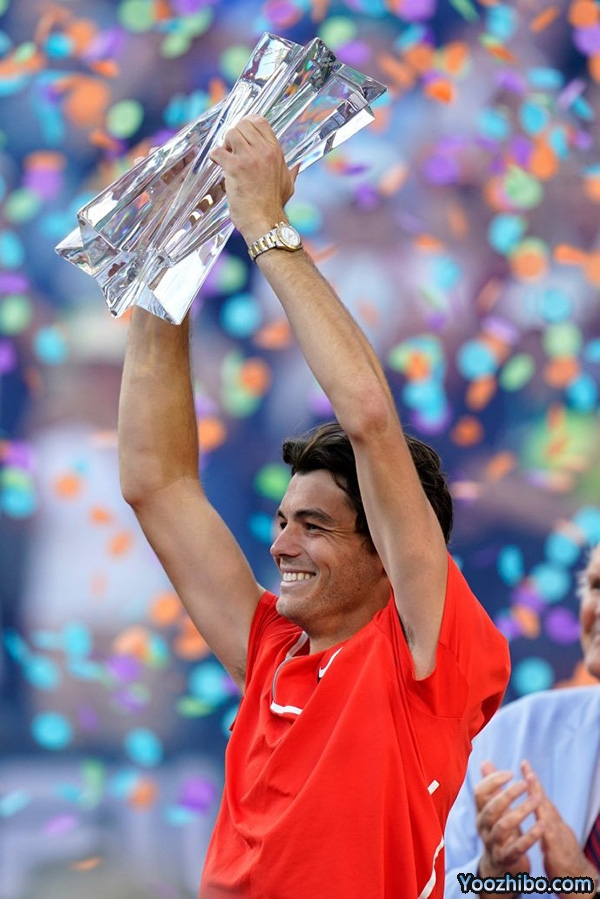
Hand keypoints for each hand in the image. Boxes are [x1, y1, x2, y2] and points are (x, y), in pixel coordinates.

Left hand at [209, 115, 298, 243]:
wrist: (265, 221)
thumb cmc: (275, 206)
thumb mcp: (288, 185)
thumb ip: (291, 172)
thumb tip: (298, 166)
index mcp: (275, 151)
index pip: (259, 121)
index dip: (246, 125)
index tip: (241, 137)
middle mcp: (264, 151)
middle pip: (242, 124)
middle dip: (234, 135)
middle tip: (232, 150)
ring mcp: (250, 158)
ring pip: (230, 133)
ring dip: (224, 145)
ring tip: (227, 158)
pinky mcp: (235, 168)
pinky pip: (218, 151)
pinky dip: (214, 156)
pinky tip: (218, 164)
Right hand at [475, 761, 542, 881]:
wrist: (499, 869)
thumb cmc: (500, 832)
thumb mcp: (494, 810)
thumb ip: (491, 788)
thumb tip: (485, 762)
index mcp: (481, 813)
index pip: (479, 793)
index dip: (492, 780)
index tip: (511, 772)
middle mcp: (484, 828)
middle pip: (490, 808)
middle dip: (507, 794)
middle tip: (524, 784)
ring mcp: (494, 844)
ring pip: (503, 826)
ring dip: (520, 811)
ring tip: (536, 800)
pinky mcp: (506, 859)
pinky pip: (517, 848)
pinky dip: (530, 836)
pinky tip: (542, 826)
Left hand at [523, 760, 597, 894]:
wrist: (582, 885)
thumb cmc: (565, 866)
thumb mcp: (553, 843)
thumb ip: (546, 829)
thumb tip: (540, 818)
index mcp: (554, 825)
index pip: (542, 801)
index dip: (533, 784)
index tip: (525, 767)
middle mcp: (558, 828)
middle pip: (545, 802)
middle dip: (535, 784)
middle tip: (526, 766)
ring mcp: (561, 839)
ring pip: (549, 814)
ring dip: (539, 797)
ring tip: (530, 781)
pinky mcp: (560, 854)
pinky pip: (552, 839)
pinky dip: (546, 827)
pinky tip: (540, 818)